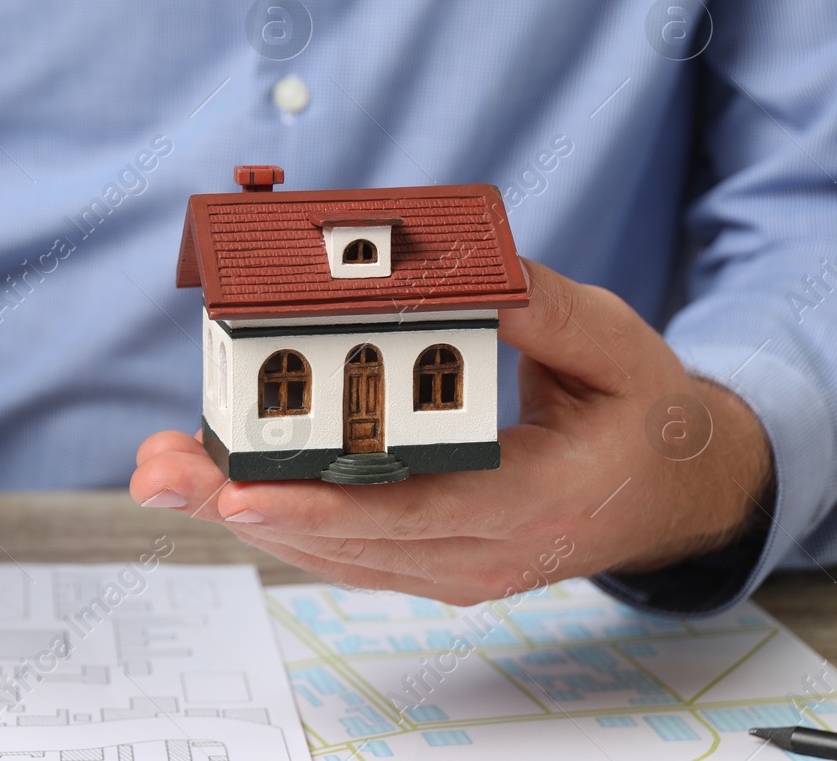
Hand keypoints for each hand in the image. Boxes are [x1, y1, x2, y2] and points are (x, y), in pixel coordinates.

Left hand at [131, 258, 773, 604]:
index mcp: (537, 501)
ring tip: (161, 472)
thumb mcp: (614, 344)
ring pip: (332, 553)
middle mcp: (487, 553)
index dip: (321, 505)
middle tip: (160, 472)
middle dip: (243, 506)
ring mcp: (457, 568)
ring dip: (242, 515)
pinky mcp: (434, 560)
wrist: (677, 488)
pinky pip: (346, 550)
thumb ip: (541, 309)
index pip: (414, 512)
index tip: (240, 493)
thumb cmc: (642, 410)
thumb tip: (468, 269)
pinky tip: (216, 488)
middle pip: (348, 540)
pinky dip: (280, 519)